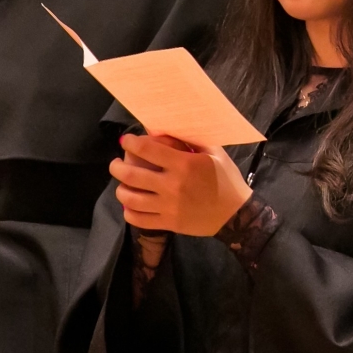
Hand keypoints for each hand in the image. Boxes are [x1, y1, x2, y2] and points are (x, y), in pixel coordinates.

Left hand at [110, 134, 250, 236]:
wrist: (236, 214)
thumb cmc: (225, 179)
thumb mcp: (214, 153)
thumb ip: (189, 140)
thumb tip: (163, 129)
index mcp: (184, 165)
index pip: (147, 150)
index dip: (131, 143)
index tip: (126, 141)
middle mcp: (172, 185)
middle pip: (131, 175)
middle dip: (117, 166)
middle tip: (116, 163)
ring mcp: (168, 207)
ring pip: (130, 198)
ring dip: (120, 189)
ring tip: (123, 184)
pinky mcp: (168, 223)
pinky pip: (138, 219)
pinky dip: (128, 211)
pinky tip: (131, 205)